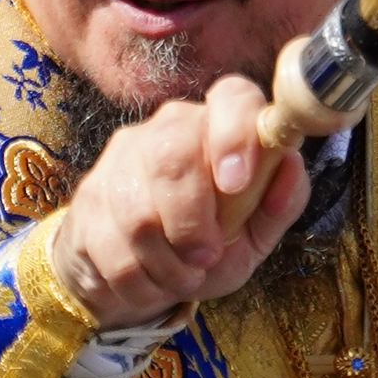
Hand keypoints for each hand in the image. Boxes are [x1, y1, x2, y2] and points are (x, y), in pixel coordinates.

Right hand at [49, 75, 308, 327]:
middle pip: (172, 154)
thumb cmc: (206, 248)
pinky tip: (148, 282)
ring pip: (138, 211)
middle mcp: (167, 128)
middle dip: (192, 221)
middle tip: (205, 257)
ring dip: (167, 264)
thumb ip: (280, 204)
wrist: (137, 276)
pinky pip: (109, 245)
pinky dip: (137, 280)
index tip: (236, 181)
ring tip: (181, 277)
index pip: (231, 96)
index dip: (234, 132)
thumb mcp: (254, 235)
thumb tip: (291, 166)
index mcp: (219, 126)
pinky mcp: (87, 196)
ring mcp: (121, 159)